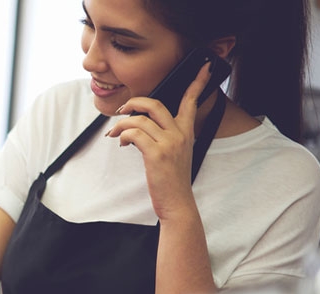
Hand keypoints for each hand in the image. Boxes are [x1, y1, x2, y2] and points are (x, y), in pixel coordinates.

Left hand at [105, 62, 212, 220]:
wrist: (177, 202)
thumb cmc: (172, 178)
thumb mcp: (176, 152)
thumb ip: (167, 135)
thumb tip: (142, 124)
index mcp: (186, 131)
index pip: (191, 101)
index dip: (197, 82)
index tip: (204, 66)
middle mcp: (180, 134)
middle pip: (155, 104)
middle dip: (134, 102)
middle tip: (122, 110)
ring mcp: (169, 143)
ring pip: (139, 119)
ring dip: (121, 125)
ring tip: (116, 135)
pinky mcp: (157, 153)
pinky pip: (134, 133)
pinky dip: (122, 135)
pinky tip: (122, 143)